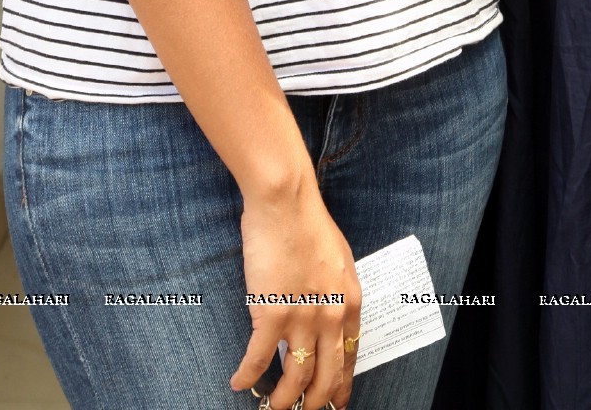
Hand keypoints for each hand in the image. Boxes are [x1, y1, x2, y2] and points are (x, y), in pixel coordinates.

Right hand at [231, 184, 361, 408]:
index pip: (349, 357)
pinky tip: (239, 383)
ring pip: (296, 377)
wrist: (286, 201)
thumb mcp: (337, 260)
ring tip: (273, 407)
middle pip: (326, 377)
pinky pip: (259, 359)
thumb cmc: (308, 222)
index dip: (341, 385)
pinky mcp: (272, 313)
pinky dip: (248, 376)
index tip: (335, 402)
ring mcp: (303, 317)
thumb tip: (327, 318)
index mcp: (351, 300)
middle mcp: (332, 315)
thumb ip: (335, 292)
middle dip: (315, 402)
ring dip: (283, 399)